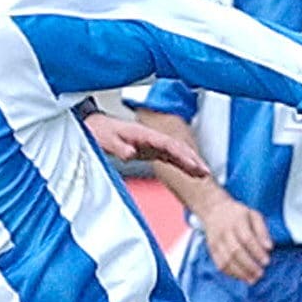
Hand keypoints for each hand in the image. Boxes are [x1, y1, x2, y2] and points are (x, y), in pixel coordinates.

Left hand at [86, 111, 210, 180]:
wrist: (95, 127)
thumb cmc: (101, 132)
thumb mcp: (106, 140)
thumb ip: (119, 146)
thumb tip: (130, 153)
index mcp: (143, 133)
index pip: (167, 143)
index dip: (181, 153)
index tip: (192, 162)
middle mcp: (152, 137)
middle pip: (177, 147)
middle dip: (192, 158)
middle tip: (205, 171)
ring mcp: (153, 143)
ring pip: (177, 151)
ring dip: (191, 161)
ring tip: (205, 174)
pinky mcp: (152, 150)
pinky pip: (171, 156)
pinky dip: (182, 164)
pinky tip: (192, 172)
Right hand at [195, 193, 271, 283]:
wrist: (213, 210)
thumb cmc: (237, 213)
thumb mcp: (253, 215)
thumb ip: (262, 230)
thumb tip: (269, 247)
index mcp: (237, 221)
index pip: (247, 239)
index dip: (257, 252)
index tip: (267, 262)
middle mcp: (224, 232)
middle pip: (236, 251)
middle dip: (249, 265)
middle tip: (260, 274)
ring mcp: (216, 241)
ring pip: (226, 260)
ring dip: (240, 272)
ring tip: (252, 280)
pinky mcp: (211, 249)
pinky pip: (219, 263)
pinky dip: (230, 273)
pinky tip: (240, 277)